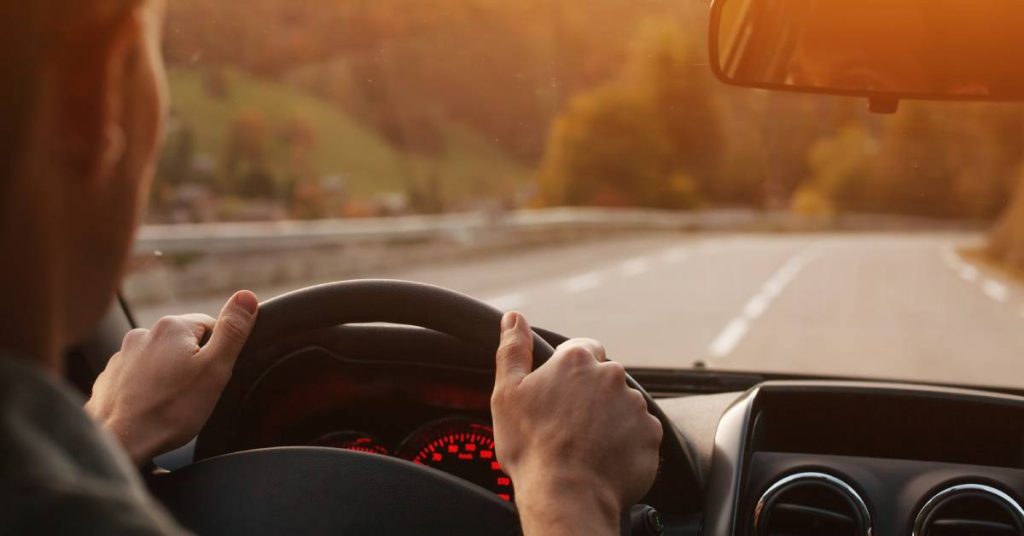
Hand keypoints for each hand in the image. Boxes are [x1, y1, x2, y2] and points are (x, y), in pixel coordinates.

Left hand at [85, 290, 258, 464]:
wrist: (119, 443)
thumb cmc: (171, 410)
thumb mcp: (215, 369)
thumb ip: (232, 331)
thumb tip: (247, 296)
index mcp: (172, 327)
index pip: (210, 326)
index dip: (217, 353)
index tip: (211, 378)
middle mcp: (143, 333)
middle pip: (184, 342)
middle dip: (192, 363)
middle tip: (194, 394)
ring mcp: (121, 356)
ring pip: (159, 359)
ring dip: (168, 375)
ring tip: (171, 404)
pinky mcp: (109, 378)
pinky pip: (137, 376)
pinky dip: (146, 388)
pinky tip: (150, 408)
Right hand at [490, 312, 661, 535]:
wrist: (566, 495)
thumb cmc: (530, 446)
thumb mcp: (507, 393)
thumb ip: (512, 350)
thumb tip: (513, 318)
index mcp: (577, 359)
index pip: (583, 348)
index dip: (569, 370)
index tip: (558, 394)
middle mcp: (612, 375)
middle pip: (604, 377)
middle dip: (589, 396)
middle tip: (567, 425)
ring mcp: (635, 405)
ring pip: (622, 405)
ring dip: (608, 419)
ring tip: (585, 446)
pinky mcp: (651, 435)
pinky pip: (639, 433)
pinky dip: (625, 443)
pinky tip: (603, 458)